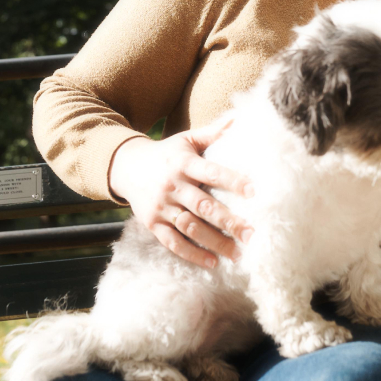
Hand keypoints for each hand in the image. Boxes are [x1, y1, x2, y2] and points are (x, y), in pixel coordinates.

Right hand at [109, 119, 253, 268]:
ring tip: (237, 253)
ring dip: (215, 242)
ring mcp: (161, 206)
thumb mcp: (187, 139)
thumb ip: (212, 133)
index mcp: (184, 163)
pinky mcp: (152, 223)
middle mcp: (173, 185)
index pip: (212, 173)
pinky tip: (212, 262)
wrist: (126, 166)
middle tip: (252, 233)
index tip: (254, 192)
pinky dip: (192, 253)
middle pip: (203, 206)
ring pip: (190, 227)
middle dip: (228, 221)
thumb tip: (238, 118)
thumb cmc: (167, 152)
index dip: (232, 181)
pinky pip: (173, 242)